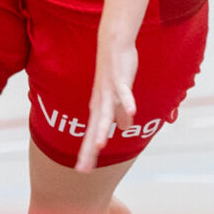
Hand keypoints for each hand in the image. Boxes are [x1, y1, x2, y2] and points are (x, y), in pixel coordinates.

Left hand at [76, 25, 139, 171]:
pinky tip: (131, 113)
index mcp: (100, 107)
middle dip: (89, 149)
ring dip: (103, 129)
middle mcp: (100, 102)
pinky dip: (126, 102)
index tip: (83, 170)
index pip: (92, 134)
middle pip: (94, 129)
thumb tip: (123, 127)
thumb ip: (119, 113)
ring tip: (100, 146)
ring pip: (105, 113)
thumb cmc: (115, 70)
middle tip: (82, 169)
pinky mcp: (119, 78)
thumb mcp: (117, 96)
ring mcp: (109, 90)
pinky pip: (124, 92)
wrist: (112, 42)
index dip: (88, 152)